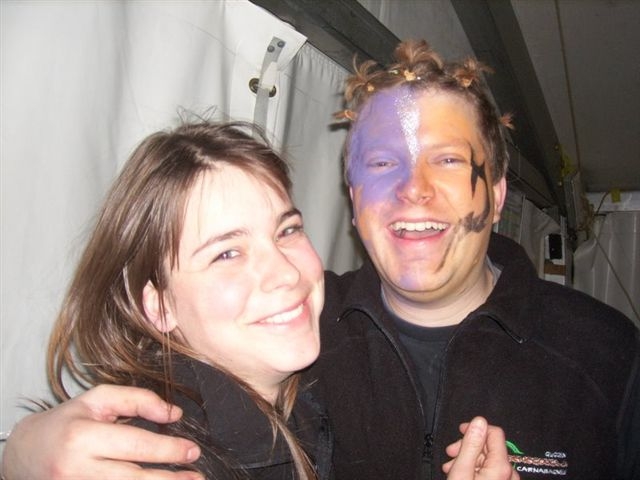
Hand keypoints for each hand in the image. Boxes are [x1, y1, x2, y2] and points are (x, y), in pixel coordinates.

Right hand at [1, 385, 202, 479]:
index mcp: (83, 436)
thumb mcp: (97, 399)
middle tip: (196, 476)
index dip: (167, 450)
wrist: (24, 453)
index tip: (192, 451)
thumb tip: (173, 413)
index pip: (135, 445)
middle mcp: (77, 468)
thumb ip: (137, 399)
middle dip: (169, 479)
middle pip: (133, 478)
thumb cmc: (67, 422)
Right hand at [443, 416, 518, 479]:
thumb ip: (471, 445)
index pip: (495, 433)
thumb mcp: (461, 470)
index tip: (460, 431)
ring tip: (452, 467)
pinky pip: (491, 472)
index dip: (476, 429)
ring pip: (489, 460)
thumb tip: (479, 421)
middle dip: (468, 446)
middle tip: (451, 453)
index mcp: (501, 466)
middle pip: (490, 447)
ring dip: (469, 459)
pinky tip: (462, 474)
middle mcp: (509, 474)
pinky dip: (476, 470)